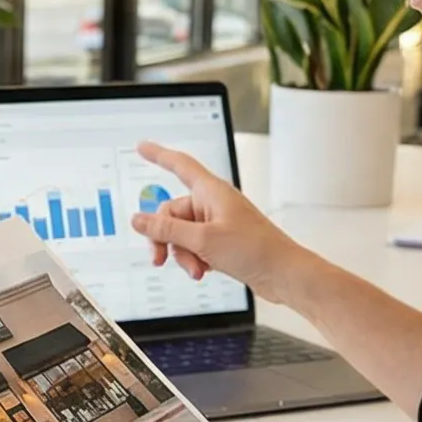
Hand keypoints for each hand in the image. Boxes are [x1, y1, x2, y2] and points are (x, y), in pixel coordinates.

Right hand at [128, 142, 305, 300]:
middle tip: (159, 258)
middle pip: (172, 213)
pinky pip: (194, 245)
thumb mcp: (202, 240)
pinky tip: (203, 270)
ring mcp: (217, 223)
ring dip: (182, 254)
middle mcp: (213, 203)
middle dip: (166, 238)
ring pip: (181, 234)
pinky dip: (193, 259)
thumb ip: (166, 230)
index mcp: (211, 191)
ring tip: (195, 269)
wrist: (283, 274)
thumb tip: (138, 220)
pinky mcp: (221, 241)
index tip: (142, 147)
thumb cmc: (255, 250)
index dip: (158, 154)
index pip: (179, 165)